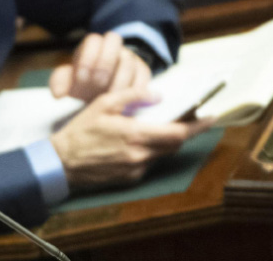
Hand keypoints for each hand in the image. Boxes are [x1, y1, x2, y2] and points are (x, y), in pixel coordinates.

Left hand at [49, 32, 150, 101]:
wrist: (102, 88)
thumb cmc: (83, 81)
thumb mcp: (69, 81)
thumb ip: (60, 82)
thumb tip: (57, 93)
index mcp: (93, 45)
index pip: (93, 41)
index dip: (87, 58)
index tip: (81, 79)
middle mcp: (113, 46)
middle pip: (114, 41)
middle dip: (104, 63)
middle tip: (97, 85)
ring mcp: (129, 57)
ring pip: (129, 62)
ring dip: (118, 82)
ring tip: (109, 100)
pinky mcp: (142, 71)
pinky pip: (143, 77)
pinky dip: (134, 91)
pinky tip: (124, 104)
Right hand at [49, 89, 213, 189]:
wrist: (61, 163)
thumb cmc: (80, 131)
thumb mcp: (103, 104)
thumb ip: (132, 96)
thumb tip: (157, 94)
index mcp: (136, 135)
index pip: (178, 132)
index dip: (198, 126)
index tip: (211, 117)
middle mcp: (140, 155)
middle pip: (174, 144)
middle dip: (182, 131)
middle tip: (186, 118)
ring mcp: (136, 169)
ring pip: (161, 153)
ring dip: (162, 141)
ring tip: (153, 127)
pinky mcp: (130, 178)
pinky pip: (147, 162)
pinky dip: (147, 151)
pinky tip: (132, 143)